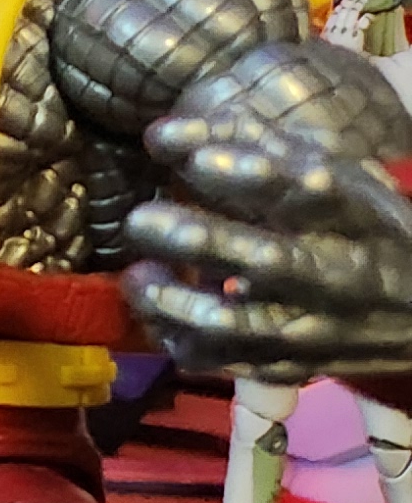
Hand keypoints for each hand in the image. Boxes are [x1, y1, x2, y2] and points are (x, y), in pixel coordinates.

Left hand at [128, 113, 411, 374]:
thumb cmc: (364, 229)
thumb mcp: (334, 175)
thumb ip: (249, 144)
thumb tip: (162, 135)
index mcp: (355, 217)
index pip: (307, 191)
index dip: (248, 174)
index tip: (194, 159)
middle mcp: (337, 275)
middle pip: (267, 261)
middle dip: (197, 240)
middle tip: (141, 219)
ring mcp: (314, 329)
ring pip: (237, 326)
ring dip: (172, 303)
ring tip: (138, 275)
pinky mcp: (290, 366)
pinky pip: (222, 361)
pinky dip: (176, 339)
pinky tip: (156, 312)